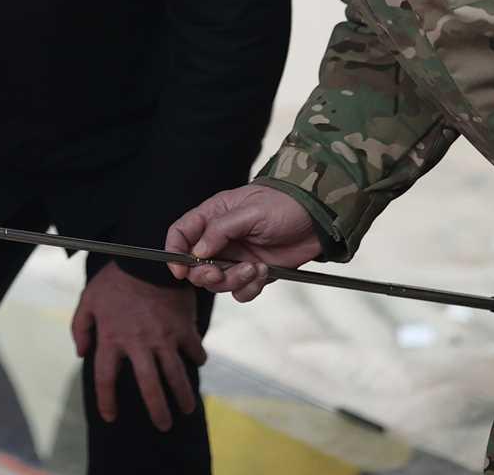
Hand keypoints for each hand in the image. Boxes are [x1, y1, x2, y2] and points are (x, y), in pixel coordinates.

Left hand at [71, 262, 205, 431]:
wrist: (148, 256)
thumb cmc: (115, 279)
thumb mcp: (89, 299)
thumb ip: (80, 327)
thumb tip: (81, 354)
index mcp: (112, 339)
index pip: (105, 379)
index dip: (106, 401)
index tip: (110, 417)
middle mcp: (139, 344)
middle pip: (149, 387)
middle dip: (157, 410)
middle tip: (163, 426)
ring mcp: (164, 337)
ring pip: (176, 376)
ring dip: (183, 396)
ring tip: (187, 410)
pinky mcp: (184, 327)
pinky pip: (195, 349)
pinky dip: (198, 358)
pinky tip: (198, 363)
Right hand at [164, 184, 323, 302]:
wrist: (319, 218)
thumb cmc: (284, 204)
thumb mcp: (250, 211)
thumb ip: (221, 230)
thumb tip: (197, 251)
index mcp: (214, 215)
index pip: (182, 233)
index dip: (174, 251)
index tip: (179, 270)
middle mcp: (222, 238)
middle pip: (196, 265)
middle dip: (206, 274)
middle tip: (220, 272)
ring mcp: (238, 256)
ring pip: (218, 281)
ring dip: (233, 280)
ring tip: (254, 268)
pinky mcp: (254, 271)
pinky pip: (240, 290)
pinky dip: (249, 287)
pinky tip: (264, 272)